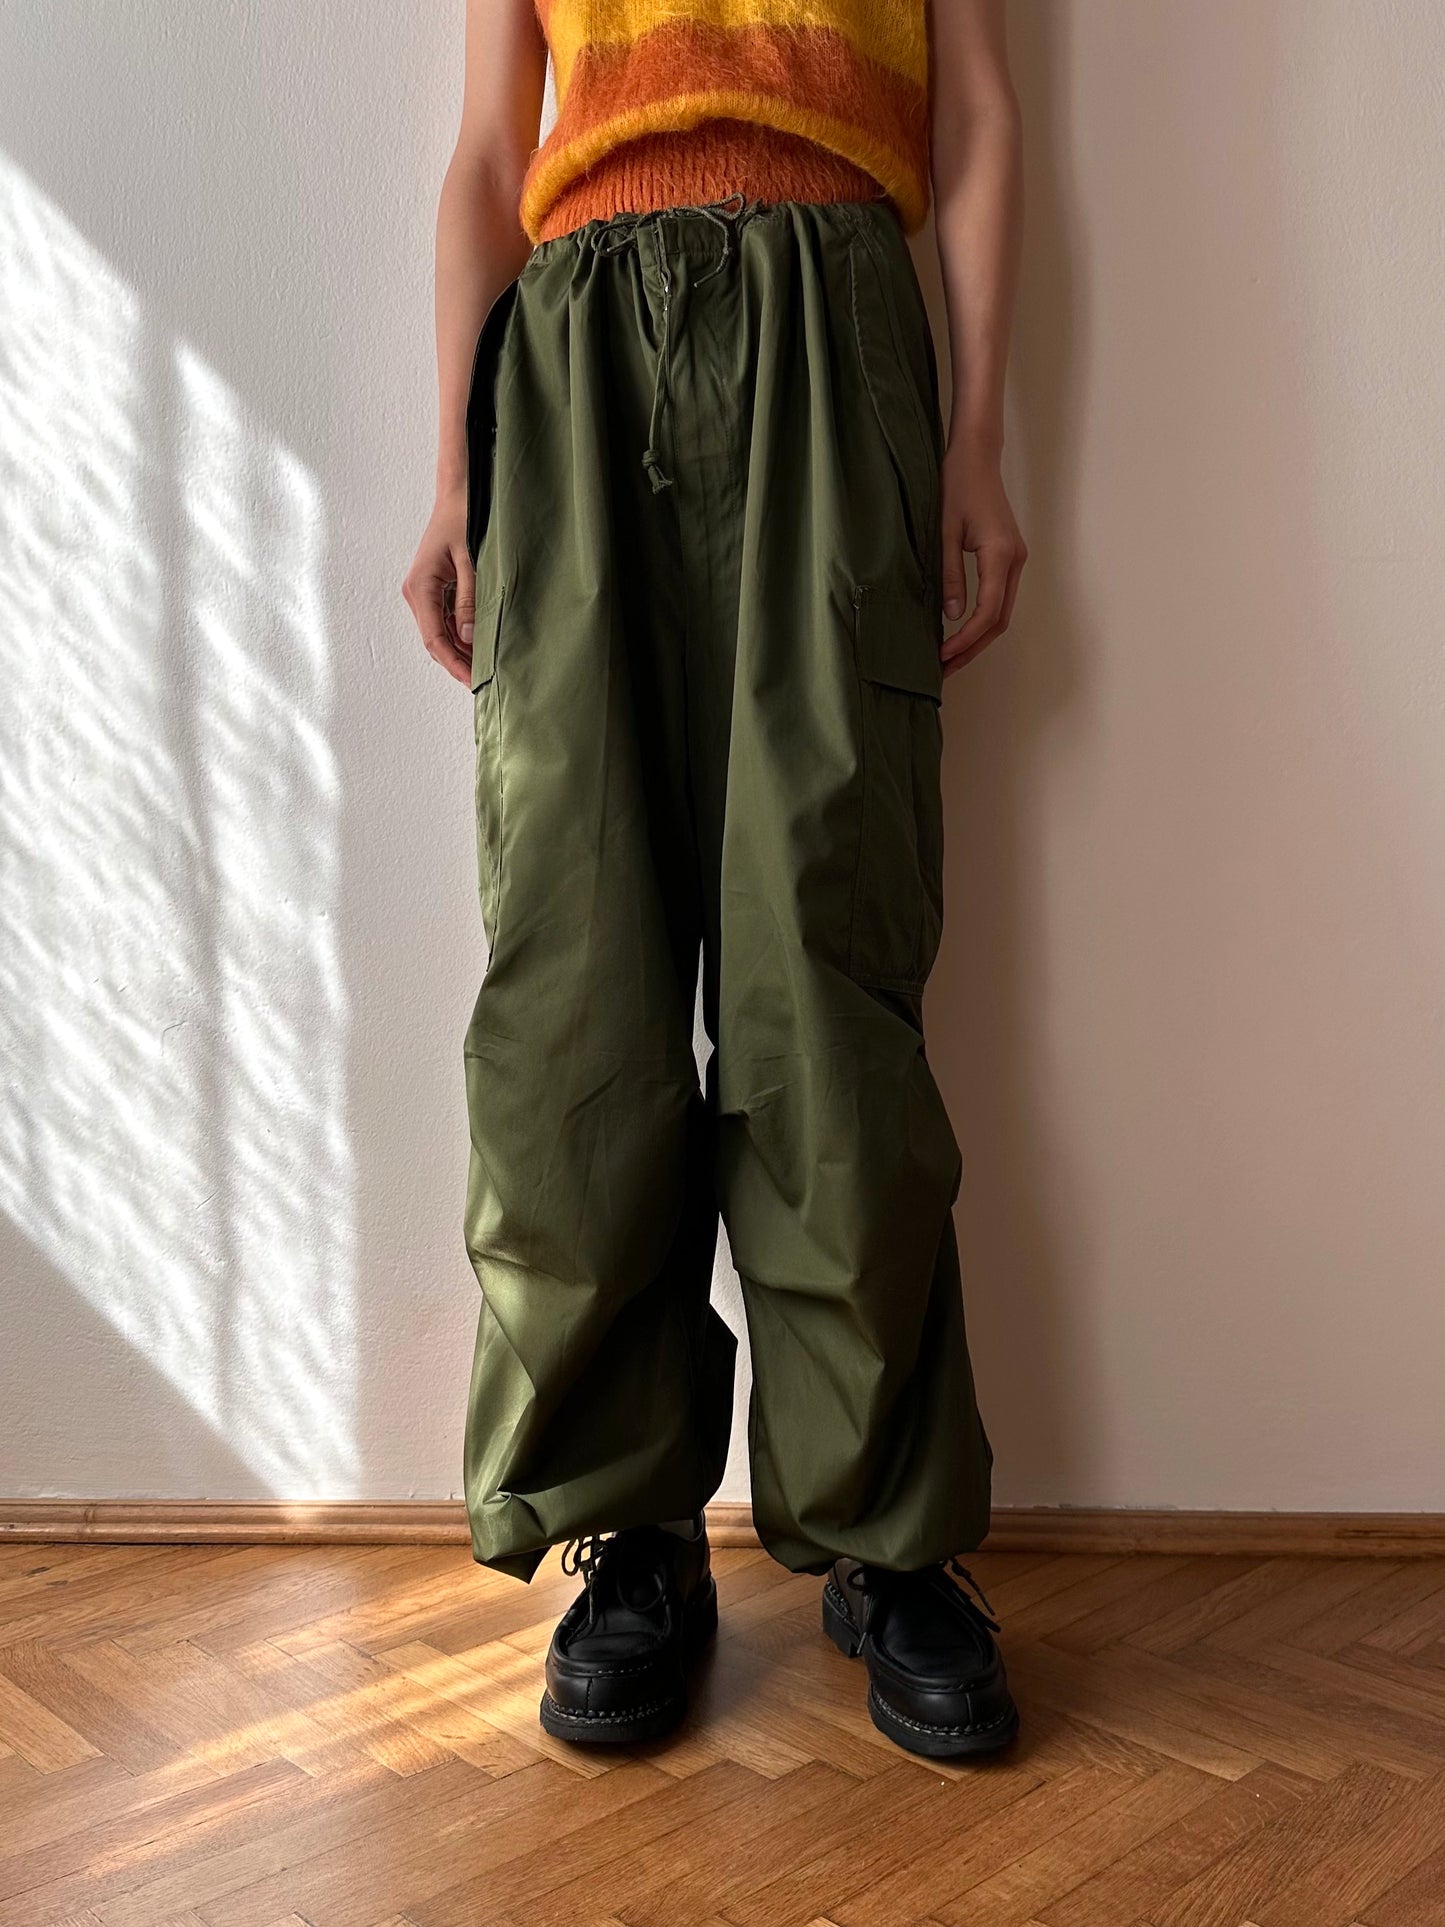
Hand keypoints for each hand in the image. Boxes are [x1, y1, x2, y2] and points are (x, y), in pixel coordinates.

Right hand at [402, 486, 473, 686]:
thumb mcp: (471, 559)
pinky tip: (480, 646)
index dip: (454, 664)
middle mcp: (417, 593)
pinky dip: (462, 636)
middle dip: (459, 662)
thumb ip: (470, 599)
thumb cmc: (463, 518)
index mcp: (420, 588)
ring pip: (442, 634)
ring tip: (486, 669)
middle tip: (485, 682)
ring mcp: (425, 593)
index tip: (472, 682)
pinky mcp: (436, 590)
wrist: (458, 494)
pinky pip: (447, 621)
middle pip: (436, 641)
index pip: (434, 639)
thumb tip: (467, 637)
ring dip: (461, 651)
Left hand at [939, 440, 1026, 675]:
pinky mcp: (1009, 557)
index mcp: (1000, 555)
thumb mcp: (944, 533)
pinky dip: (982, 620)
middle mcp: (1015, 561)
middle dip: (972, 648)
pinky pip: (1000, 598)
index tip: (942, 656)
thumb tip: (950, 617)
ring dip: (978, 638)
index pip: (987, 613)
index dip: (965, 639)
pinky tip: (960, 631)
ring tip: (950, 657)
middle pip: (999, 620)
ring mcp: (1016, 559)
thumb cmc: (957, 487)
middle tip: (944, 669)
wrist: (976, 457)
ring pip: (1002, 613)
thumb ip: (949, 576)